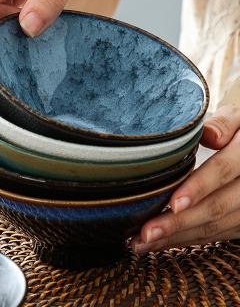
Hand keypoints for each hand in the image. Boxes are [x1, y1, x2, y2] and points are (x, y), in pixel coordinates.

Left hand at [132, 105, 239, 252]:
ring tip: (142, 243)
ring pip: (216, 227)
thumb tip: (209, 135)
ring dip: (178, 238)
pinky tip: (162, 242)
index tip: (173, 203)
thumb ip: (225, 123)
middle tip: (145, 233)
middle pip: (217, 207)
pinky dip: (188, 240)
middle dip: (179, 223)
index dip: (199, 187)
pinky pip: (217, 234)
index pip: (224, 171)